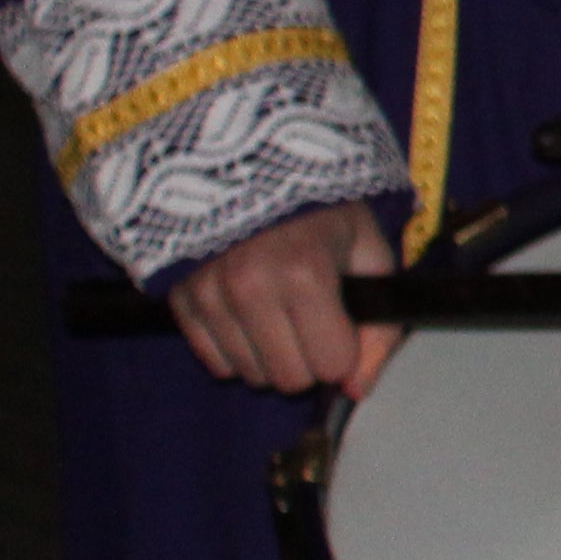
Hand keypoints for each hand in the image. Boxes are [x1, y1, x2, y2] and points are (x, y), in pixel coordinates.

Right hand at [169, 199, 396, 397]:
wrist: (254, 169)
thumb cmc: (323, 212)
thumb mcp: (370, 252)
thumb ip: (379, 325)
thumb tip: (357, 390)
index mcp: (307, 274)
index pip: (330, 366)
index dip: (343, 352)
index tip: (342, 327)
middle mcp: (251, 289)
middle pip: (289, 379)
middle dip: (309, 360)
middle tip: (312, 323)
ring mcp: (209, 296)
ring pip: (250, 376)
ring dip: (272, 356)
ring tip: (280, 313)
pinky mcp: (181, 301)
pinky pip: (214, 362)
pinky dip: (236, 350)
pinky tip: (249, 316)